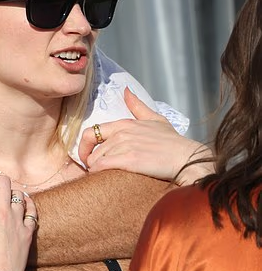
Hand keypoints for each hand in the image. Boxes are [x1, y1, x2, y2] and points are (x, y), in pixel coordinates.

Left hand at [78, 87, 207, 181]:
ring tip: (105, 176)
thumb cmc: (172, 142)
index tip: (88, 157)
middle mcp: (121, 133)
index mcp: (124, 124)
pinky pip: (102, 167)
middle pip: (91, 151)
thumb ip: (137, 106)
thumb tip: (126, 90)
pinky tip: (107, 179)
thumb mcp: (155, 119)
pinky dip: (99, 175)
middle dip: (91, 163)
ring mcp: (125, 145)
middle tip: (99, 171)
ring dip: (97, 171)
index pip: (90, 132)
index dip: (84, 147)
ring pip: (95, 161)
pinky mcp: (129, 160)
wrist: (185, 157)